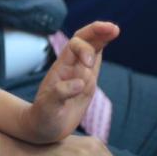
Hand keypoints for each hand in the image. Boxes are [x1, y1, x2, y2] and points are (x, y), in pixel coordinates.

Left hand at [24, 21, 119, 143]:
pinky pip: (96, 61)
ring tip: (114, 29)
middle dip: (96, 31)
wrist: (42, 127)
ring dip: (102, 37)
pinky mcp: (87, 82)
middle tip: (112, 28)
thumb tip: (80, 82)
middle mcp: (71, 66)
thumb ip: (60, 94)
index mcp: (61, 68)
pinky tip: (109, 39)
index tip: (89, 65)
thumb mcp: (47, 108)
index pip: (74, 46)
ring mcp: (80, 73)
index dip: (84, 49)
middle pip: (83, 40)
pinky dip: (102, 48)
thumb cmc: (42, 117)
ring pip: (92, 48)